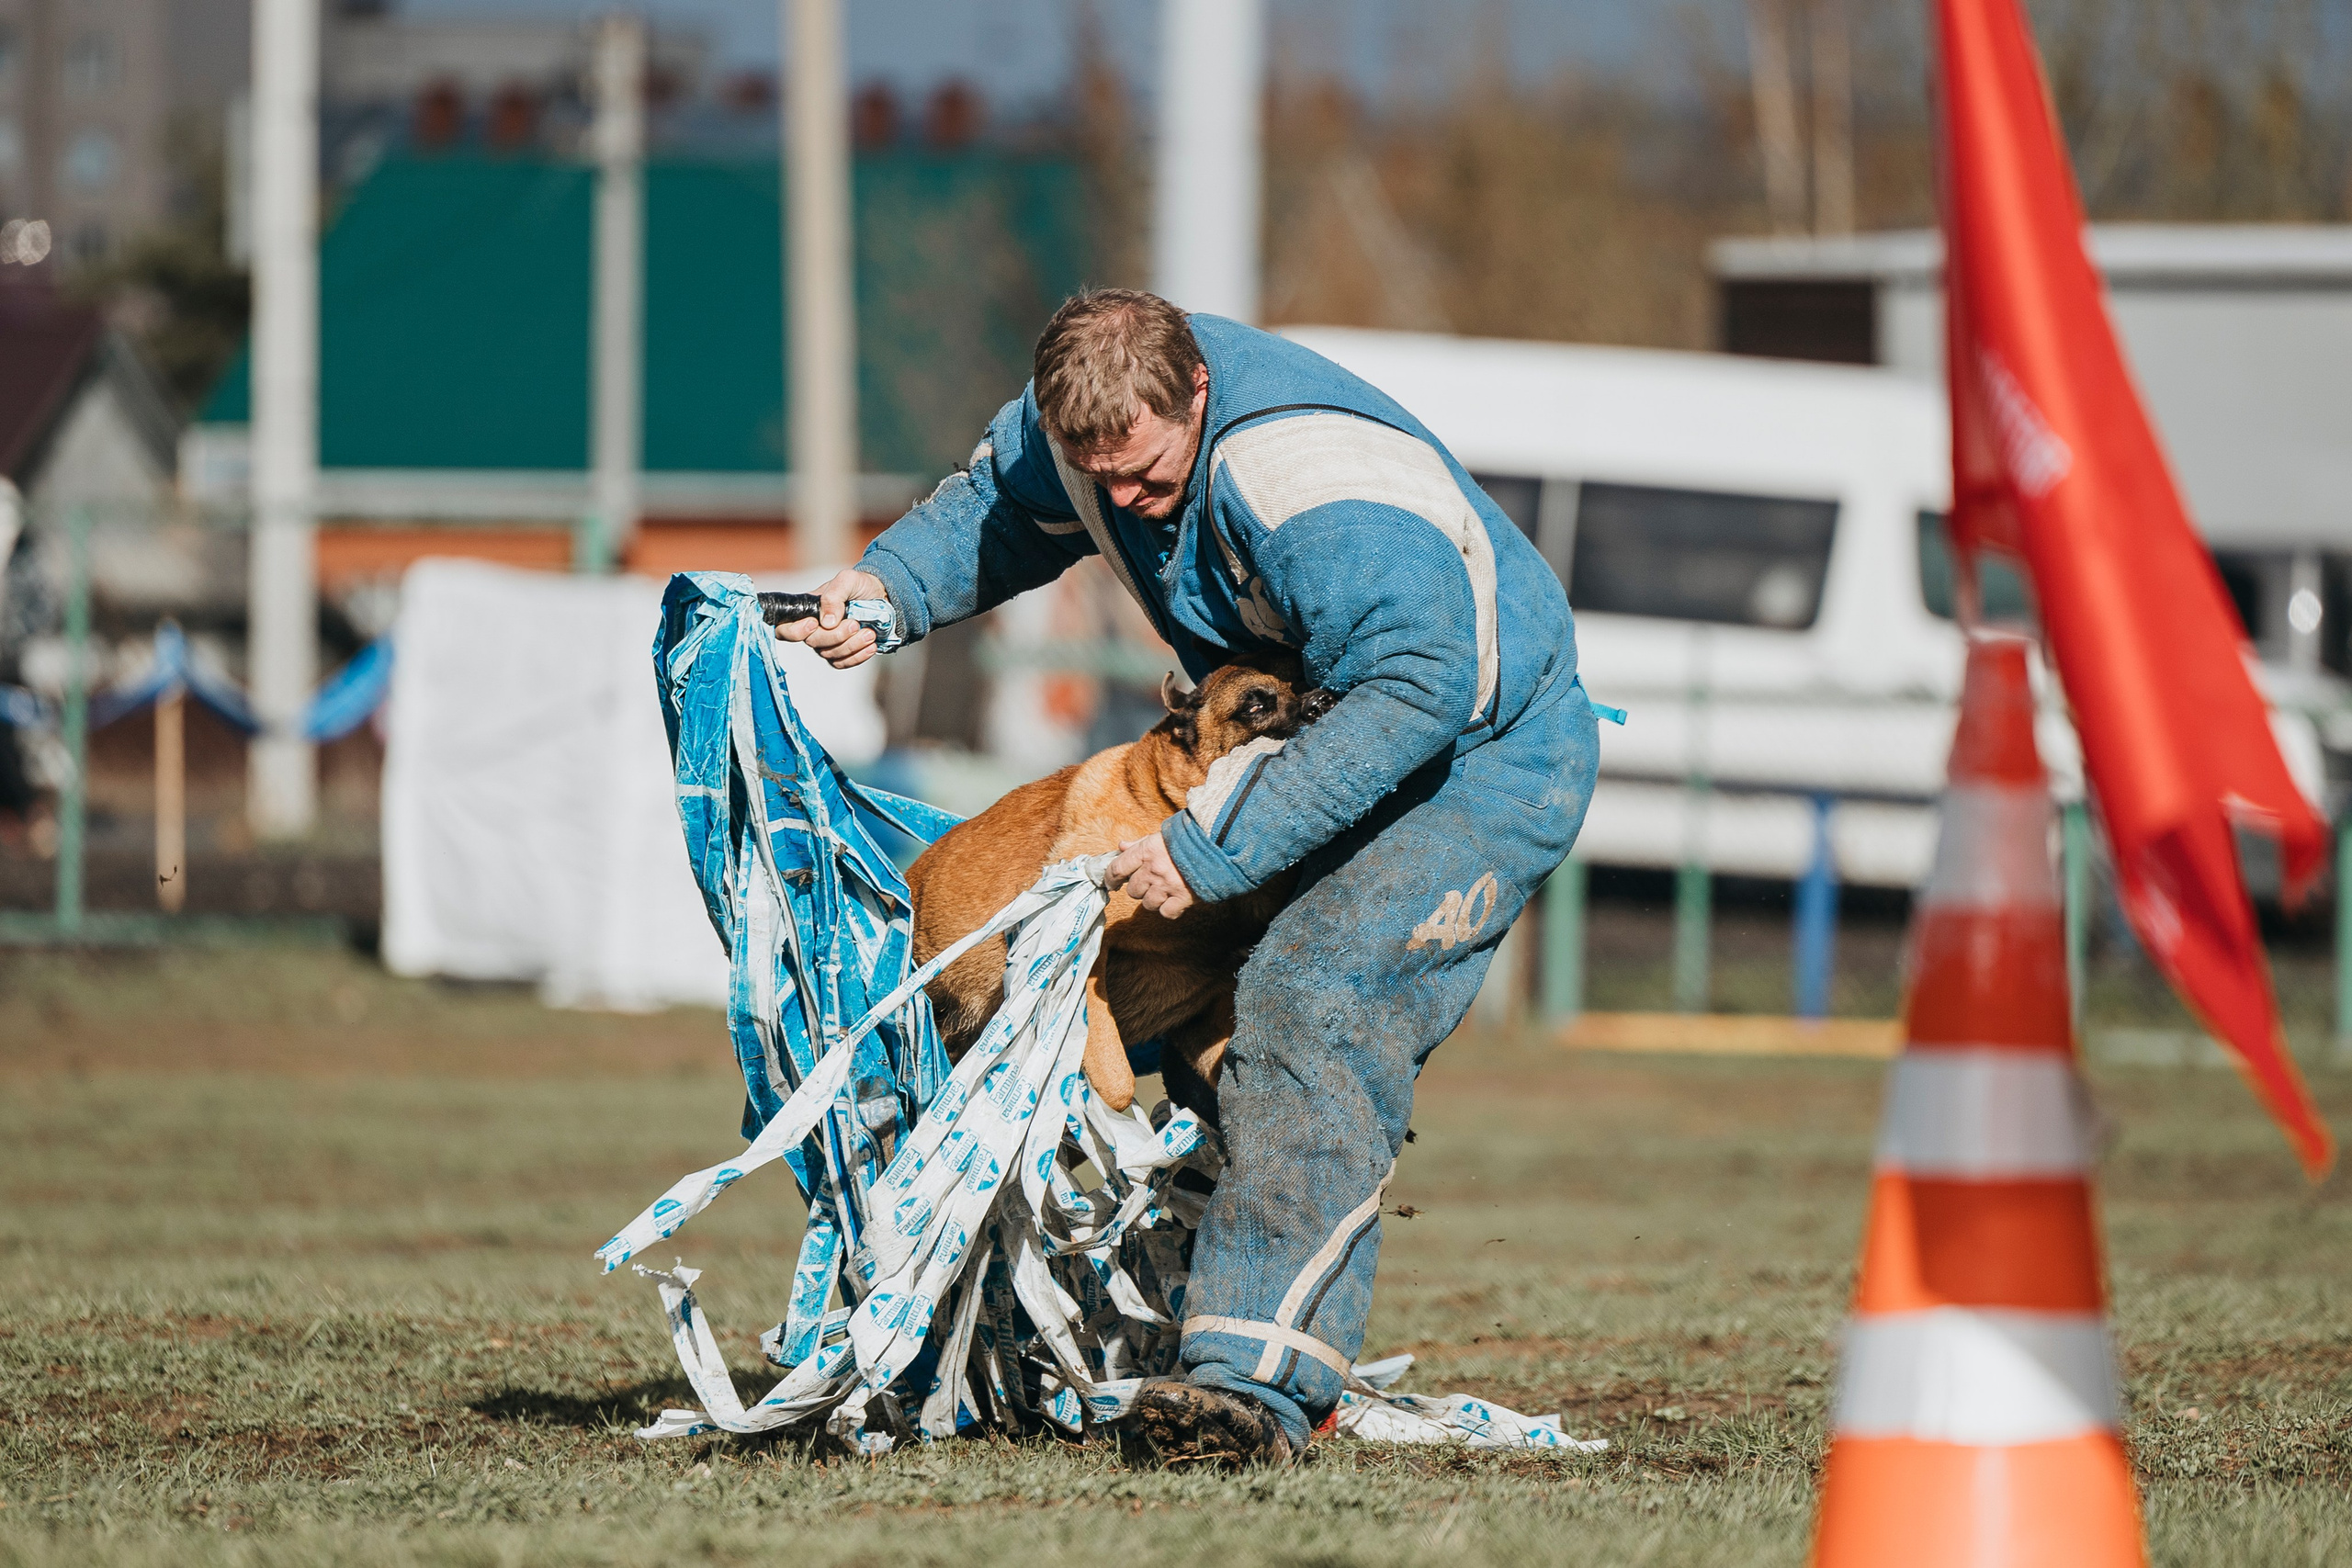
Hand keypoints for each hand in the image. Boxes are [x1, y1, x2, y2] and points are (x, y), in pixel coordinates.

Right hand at [774, 567, 888, 668]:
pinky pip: (843, 663)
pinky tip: (871, 645)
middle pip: (812, 642)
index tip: (813, 624)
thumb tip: (826, 622)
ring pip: (830, 654)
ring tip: (869, 632)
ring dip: (852, 645)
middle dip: (836, 636)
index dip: (794, 631)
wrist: (883, 596)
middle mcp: (814, 629)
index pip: (785, 628)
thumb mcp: (848, 580)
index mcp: (808, 610)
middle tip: (855, 624)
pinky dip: (858, 656)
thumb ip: (834, 596)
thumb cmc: (860, 586)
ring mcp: (828, 643)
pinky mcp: (843, 653)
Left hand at [1107, 831, 1193, 918]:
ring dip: (1154, 899)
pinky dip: (1168, 909)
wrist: (1219, 845)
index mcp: (1146, 851)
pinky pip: (1166, 912)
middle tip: (1151, 882)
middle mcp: (1154, 869)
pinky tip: (1175, 900)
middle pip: (1133, 890)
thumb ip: (1139, 844)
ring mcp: (1168, 885)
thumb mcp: (1161, 835)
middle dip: (1139, 888)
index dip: (1110, 878)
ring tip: (1165, 890)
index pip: (1116, 869)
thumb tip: (1121, 846)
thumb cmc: (1188, 839)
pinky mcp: (1182, 898)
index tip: (1112, 882)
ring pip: (1147, 903)